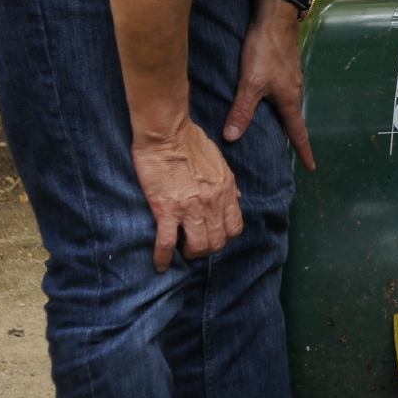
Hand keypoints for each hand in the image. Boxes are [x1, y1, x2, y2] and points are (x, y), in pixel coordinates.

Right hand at [133, 120, 243, 271]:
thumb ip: (228, 183)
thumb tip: (237, 198)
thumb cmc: (191, 142)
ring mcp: (190, 207)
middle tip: (195, 248)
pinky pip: (166, 242)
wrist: (168, 133)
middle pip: (218, 241)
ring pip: (198, 246)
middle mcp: (213, 202)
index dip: (226, 237)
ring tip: (180, 252)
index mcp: (226, 189)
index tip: (214, 237)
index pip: (235, 226)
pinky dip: (163, 258)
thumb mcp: (219, 161)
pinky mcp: (166, 209)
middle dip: (207, 250)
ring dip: (189, 254)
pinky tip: (160, 265)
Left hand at [223, 0, 316, 170]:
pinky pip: (281, 93)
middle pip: (293, 119)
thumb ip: (242, 111)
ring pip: (286, 105)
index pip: (297, 133)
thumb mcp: (250, 83)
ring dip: (281, 119)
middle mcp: (294, 90)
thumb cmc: (265, 51)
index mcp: (289, 99)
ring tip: (271, 131)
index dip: (303, 151)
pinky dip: (275, 104)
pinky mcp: (284, 67)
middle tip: (286, 154)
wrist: (275, 17)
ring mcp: (290, 78)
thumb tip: (232, 138)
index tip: (311, 168)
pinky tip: (263, 101)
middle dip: (291, 137)